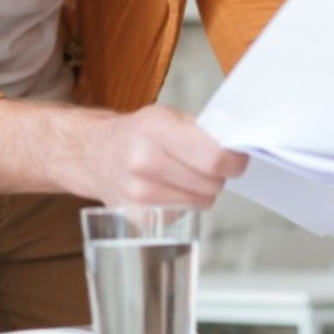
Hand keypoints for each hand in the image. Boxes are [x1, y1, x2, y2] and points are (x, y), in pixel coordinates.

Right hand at [76, 106, 246, 206]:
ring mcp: (139, 192)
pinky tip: (167, 189)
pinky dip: (183, 204)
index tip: (236, 160)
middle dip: (217, 176)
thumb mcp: (167, 117)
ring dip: (201, 191)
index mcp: (155, 128)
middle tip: (204, 166)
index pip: (214, 158)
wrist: (96, 154)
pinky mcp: (138, 216)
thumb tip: (236, 151)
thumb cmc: (138, 134)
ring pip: (201, 202)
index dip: (234, 162)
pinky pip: (184, 214)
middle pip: (211, 183)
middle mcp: (143, 160)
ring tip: (182, 176)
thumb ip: (202, 132)